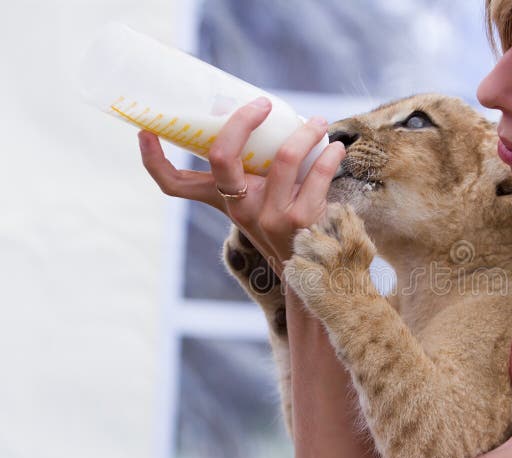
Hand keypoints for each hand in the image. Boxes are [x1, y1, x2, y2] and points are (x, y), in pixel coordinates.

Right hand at [138, 97, 345, 275]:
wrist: (313, 266)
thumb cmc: (285, 220)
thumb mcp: (260, 197)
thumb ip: (253, 164)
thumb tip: (248, 111)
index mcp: (223, 199)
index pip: (174, 184)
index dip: (153, 159)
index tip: (144, 130)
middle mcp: (239, 208)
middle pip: (222, 157)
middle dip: (241, 121)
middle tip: (263, 103)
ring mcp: (269, 216)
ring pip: (284, 157)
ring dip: (305, 132)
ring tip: (319, 123)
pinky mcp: (301, 220)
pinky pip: (318, 174)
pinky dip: (329, 155)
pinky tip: (335, 149)